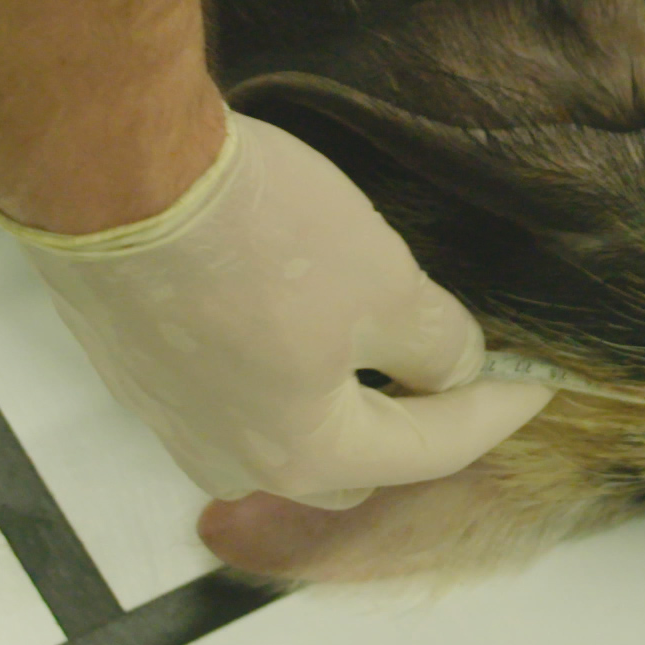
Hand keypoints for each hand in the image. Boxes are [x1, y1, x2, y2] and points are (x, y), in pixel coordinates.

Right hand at [0, 112, 552, 507]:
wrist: (110, 177)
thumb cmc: (250, 235)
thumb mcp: (385, 284)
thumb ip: (432, 343)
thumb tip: (450, 366)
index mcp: (308, 456)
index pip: (433, 450)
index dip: (495, 412)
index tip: (535, 386)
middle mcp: (234, 459)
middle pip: (352, 467)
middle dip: (409, 430)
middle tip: (451, 378)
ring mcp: (173, 418)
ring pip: (279, 434)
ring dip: (332, 405)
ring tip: (369, 355)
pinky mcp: (134, 369)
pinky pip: (223, 392)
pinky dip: (270, 372)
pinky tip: (284, 323)